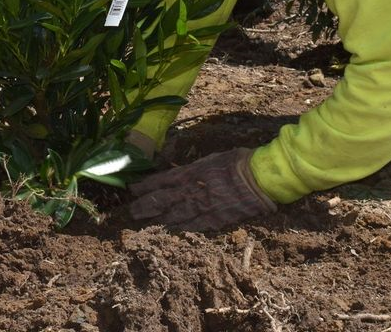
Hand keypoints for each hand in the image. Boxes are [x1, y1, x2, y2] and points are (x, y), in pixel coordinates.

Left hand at [128, 147, 275, 230]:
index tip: (133, 190)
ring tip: (144, 223)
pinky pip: (193, 225)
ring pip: (174, 216)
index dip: (145, 186)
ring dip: (157, 219)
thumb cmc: (236, 162)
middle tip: (131, 211)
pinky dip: (180, 228)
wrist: (259, 179)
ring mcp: (202, 207)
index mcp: (190, 173)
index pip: (161, 181)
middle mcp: (192, 192)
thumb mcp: (210, 159)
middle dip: (145, 206)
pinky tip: (170, 230)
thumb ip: (193, 169)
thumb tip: (180, 173)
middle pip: (162, 201)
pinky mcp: (214, 219)